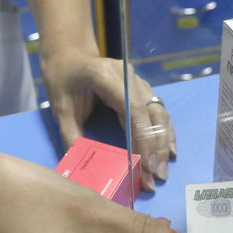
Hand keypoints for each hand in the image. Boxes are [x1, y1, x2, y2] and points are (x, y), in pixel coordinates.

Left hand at [41, 52, 175, 191]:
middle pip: (151, 114)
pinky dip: (166, 133)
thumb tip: (83, 171)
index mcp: (105, 76)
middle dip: (155, 149)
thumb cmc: (63, 81)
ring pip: (159, 114)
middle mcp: (128, 76)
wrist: (69, 55)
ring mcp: (139, 80)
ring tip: (162, 171)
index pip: (133, 110)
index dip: (143, 139)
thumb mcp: (62, 110)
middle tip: (155, 177)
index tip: (145, 166)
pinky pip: (159, 111)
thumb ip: (73, 139)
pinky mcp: (144, 88)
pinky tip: (170, 152)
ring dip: (163, 144)